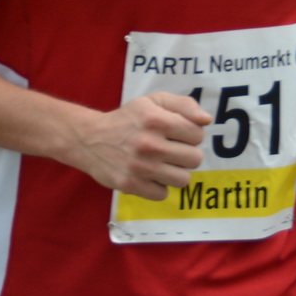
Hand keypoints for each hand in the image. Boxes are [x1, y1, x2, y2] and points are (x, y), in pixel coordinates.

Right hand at [69, 92, 210, 199]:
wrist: (89, 139)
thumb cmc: (128, 119)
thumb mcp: (153, 101)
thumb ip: (184, 105)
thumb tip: (206, 120)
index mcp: (156, 120)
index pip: (198, 135)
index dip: (190, 135)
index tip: (176, 135)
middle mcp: (149, 144)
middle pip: (195, 159)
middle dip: (185, 155)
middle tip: (169, 150)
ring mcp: (140, 167)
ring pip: (182, 180)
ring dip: (174, 173)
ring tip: (160, 164)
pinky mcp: (130, 185)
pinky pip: (162, 194)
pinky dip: (157, 186)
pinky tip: (147, 175)